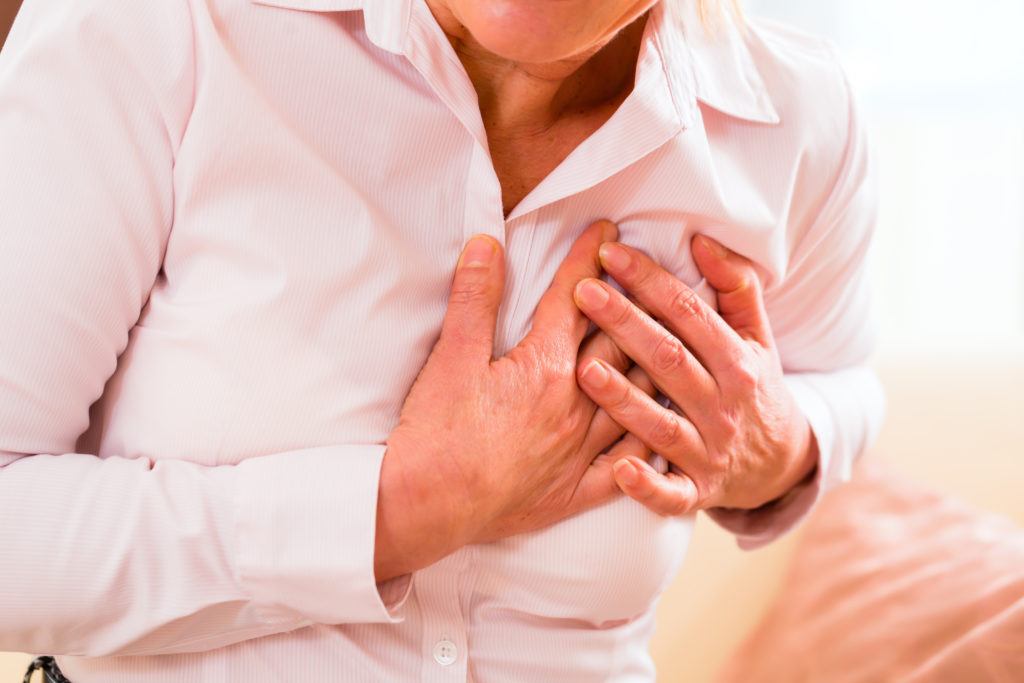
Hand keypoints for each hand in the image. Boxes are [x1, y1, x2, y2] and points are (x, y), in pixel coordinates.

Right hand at [375, 221, 650, 580]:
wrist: (427, 505)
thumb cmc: (436, 432)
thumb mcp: (451, 357)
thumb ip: (474, 298)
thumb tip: (488, 244)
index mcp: (544, 367)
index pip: (573, 300)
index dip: (589, 260)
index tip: (608, 231)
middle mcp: (574, 405)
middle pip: (617, 345)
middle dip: (635, 305)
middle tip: (652, 276)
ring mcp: (580, 451)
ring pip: (635, 399)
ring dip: (653, 367)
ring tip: (675, 342)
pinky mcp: (576, 491)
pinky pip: (628, 465)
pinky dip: (650, 443)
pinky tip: (666, 429)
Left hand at [572, 233, 816, 515]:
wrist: (782, 466)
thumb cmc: (756, 388)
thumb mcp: (758, 337)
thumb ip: (736, 287)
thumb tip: (703, 240)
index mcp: (737, 361)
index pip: (689, 314)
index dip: (649, 281)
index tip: (609, 253)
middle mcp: (724, 405)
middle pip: (669, 360)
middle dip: (625, 324)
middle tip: (583, 292)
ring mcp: (710, 451)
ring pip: (663, 423)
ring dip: (624, 399)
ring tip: (583, 369)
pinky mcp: (699, 492)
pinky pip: (672, 493)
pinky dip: (648, 485)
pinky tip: (620, 469)